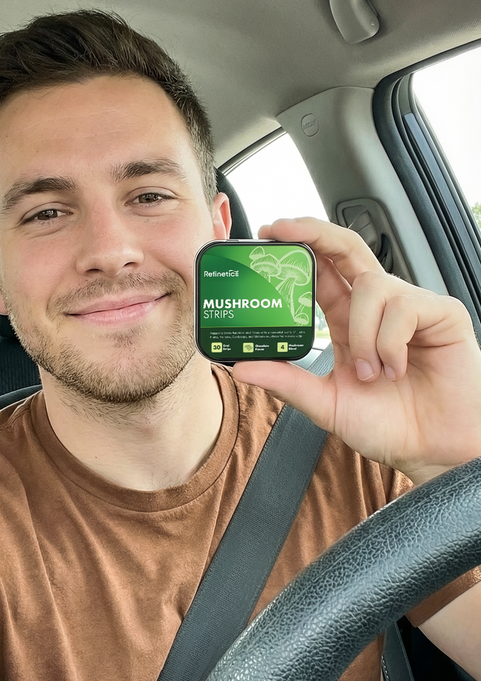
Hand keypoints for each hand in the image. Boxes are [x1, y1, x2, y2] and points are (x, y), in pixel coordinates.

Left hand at [232, 217, 480, 483]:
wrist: (434, 450)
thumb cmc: (390, 426)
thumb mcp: (327, 405)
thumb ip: (287, 383)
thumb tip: (239, 367)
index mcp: (349, 321)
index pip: (322, 270)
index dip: (297, 246)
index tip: (266, 233)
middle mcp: (377, 307)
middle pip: (346, 248)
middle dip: (313, 232)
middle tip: (280, 231)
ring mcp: (410, 306)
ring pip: (370, 287)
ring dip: (361, 333)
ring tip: (369, 372)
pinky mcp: (441, 313)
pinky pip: (403, 308)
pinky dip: (391, 343)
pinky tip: (398, 370)